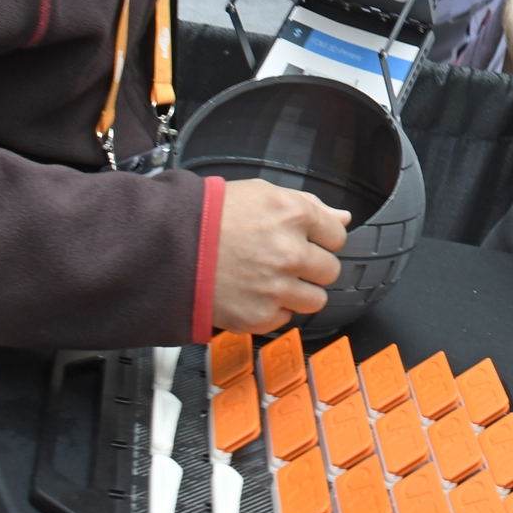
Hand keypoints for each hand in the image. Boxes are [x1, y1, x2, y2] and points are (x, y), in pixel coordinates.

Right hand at [212, 178, 350, 332]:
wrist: (169, 247)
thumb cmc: (212, 215)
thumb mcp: (262, 194)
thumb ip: (308, 205)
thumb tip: (343, 217)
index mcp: (293, 216)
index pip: (337, 236)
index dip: (321, 237)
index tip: (306, 239)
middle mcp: (290, 253)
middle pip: (330, 270)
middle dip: (312, 266)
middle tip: (286, 260)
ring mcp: (276, 288)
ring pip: (315, 300)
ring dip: (298, 292)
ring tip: (271, 279)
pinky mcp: (260, 317)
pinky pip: (285, 319)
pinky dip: (273, 310)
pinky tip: (252, 292)